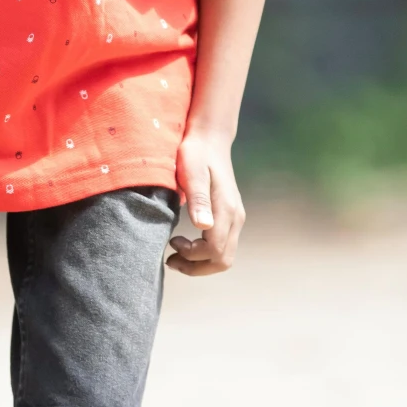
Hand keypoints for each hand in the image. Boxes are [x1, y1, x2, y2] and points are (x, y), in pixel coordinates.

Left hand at [167, 127, 244, 275]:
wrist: (210, 139)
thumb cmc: (195, 154)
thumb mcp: (191, 172)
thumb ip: (198, 199)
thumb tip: (203, 227)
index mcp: (226, 209)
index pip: (214, 250)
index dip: (191, 255)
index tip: (171, 242)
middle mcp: (236, 217)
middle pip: (223, 260)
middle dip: (196, 267)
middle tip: (170, 258)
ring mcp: (236, 218)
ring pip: (225, 256)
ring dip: (200, 263)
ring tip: (174, 253)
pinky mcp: (231, 217)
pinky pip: (222, 246)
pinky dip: (204, 254)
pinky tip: (186, 243)